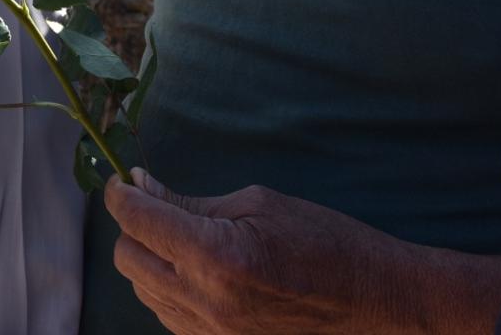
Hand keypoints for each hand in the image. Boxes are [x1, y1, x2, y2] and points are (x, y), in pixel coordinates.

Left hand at [106, 170, 414, 333]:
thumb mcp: (256, 205)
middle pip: (127, 258)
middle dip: (134, 227)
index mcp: (215, 257)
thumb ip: (189, 202)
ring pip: (142, 290)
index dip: (121, 194)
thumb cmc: (325, 241)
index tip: (122, 181)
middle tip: (155, 205)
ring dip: (148, 259)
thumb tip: (141, 187)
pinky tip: (193, 271)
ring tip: (179, 238)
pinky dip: (167, 288)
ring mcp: (212, 333)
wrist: (379, 304)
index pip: (138, 220)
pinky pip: (167, 315)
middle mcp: (206, 302)